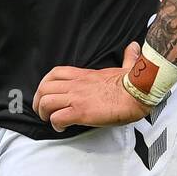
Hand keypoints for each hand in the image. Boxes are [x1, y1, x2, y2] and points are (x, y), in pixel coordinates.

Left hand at [33, 41, 150, 131]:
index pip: (55, 73)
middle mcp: (76, 85)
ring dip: (44, 113)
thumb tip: (134, 47)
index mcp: (84, 75)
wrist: (138, 93)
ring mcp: (77, 98)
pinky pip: (57, 118)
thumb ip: (127, 58)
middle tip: (43, 111)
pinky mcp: (81, 112)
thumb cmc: (133, 83)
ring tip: (49, 120)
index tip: (47, 94)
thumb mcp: (125, 67)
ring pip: (46, 102)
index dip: (45, 85)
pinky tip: (61, 128)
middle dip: (38, 100)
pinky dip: (55, 124)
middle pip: (44, 88)